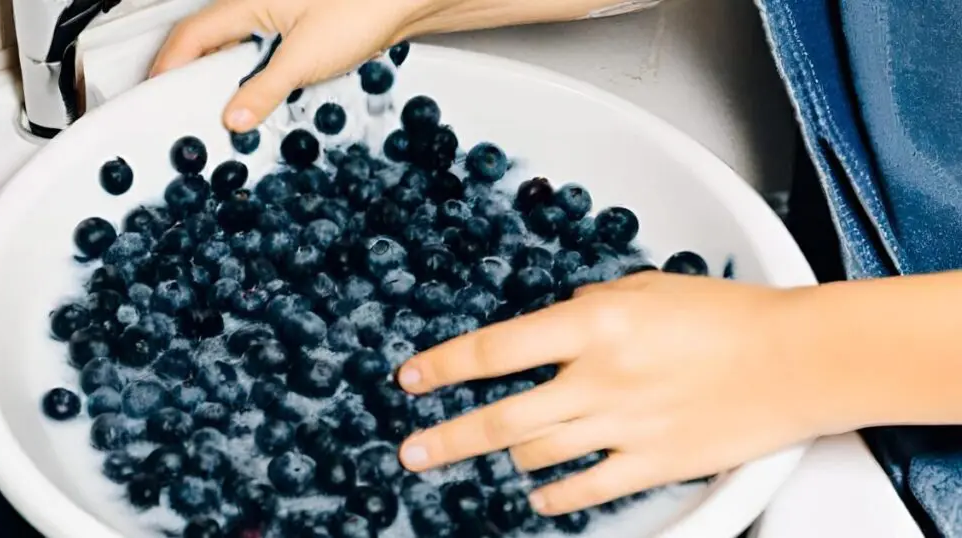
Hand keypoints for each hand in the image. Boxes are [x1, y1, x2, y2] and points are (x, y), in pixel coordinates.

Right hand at [150, 0, 429, 131]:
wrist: (404, 1)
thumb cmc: (362, 10)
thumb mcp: (305, 59)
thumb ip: (266, 90)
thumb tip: (234, 116)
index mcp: (247, 3)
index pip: (190, 36)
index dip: (167, 66)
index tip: (155, 94)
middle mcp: (258, 5)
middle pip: (208, 41)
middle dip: (193, 75)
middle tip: (184, 109)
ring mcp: (279, 15)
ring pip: (237, 47)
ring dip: (227, 78)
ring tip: (223, 109)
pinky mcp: (301, 29)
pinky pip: (263, 52)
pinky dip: (255, 76)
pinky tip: (264, 95)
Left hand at [396, 271, 833, 514]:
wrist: (795, 359)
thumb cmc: (727, 314)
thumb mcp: (645, 287)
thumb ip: (590, 308)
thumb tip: (556, 324)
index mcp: (593, 327)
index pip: (497, 349)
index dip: (445, 365)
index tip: (412, 378)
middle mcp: (599, 380)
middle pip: (502, 417)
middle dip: (447, 437)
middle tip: (411, 450)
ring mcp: (623, 427)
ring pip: (537, 454)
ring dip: (505, 456)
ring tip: (490, 455)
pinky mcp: (652, 463)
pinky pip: (585, 488)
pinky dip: (553, 495)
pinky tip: (538, 496)